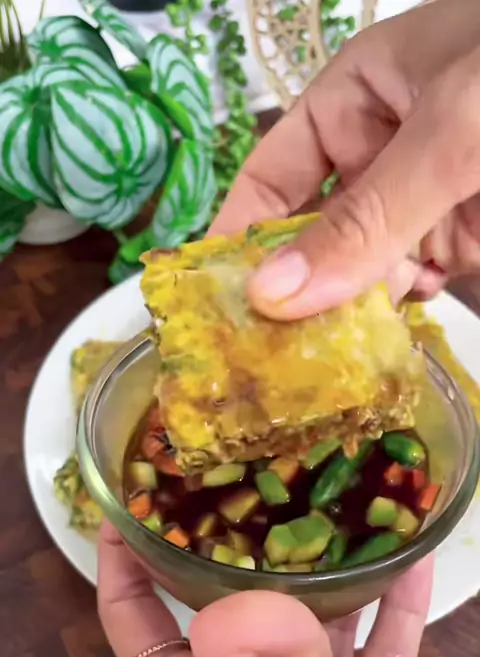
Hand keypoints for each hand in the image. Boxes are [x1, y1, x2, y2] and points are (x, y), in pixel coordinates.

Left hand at [98, 522, 432, 656]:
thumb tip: (247, 601)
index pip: (136, 615)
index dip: (125, 558)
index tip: (132, 498)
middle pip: (232, 602)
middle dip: (244, 545)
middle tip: (262, 476)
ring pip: (315, 624)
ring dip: (331, 572)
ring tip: (346, 504)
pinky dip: (397, 615)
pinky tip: (416, 565)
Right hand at [211, 0, 479, 316]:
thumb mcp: (447, 134)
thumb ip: (365, 218)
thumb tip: (270, 294)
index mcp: (353, 100)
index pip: (271, 175)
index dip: (238, 233)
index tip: (206, 295)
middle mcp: (378, 155)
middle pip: (311, 233)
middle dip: (293, 285)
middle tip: (262, 348)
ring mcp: (421, 201)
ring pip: (359, 269)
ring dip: (347, 305)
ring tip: (331, 344)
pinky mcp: (460, 238)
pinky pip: (410, 284)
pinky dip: (398, 307)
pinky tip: (388, 328)